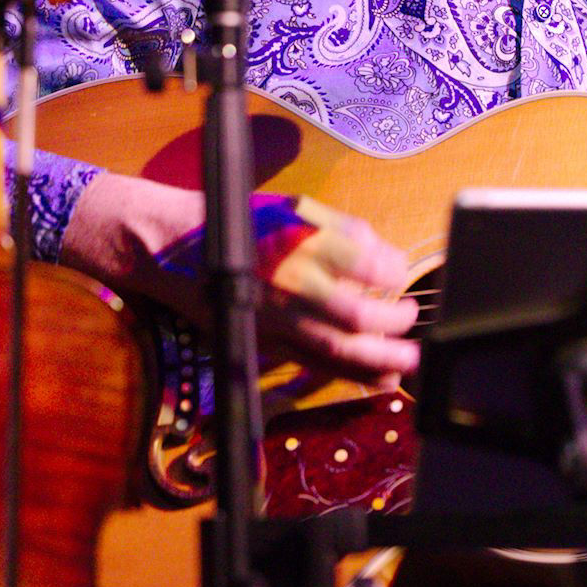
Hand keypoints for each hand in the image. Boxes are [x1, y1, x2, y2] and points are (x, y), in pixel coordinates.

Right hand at [60, 172, 418, 386]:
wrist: (177, 247)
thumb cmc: (244, 222)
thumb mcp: (299, 208)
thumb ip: (346, 232)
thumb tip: (387, 259)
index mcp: (303, 240)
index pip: (367, 262)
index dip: (394, 272)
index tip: (400, 273)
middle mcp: (292, 282)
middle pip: (356, 315)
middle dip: (393, 323)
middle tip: (409, 318)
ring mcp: (278, 317)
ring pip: (338, 350)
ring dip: (382, 360)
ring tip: (407, 360)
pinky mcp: (266, 342)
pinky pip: (316, 365)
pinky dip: (352, 376)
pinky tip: (381, 378)